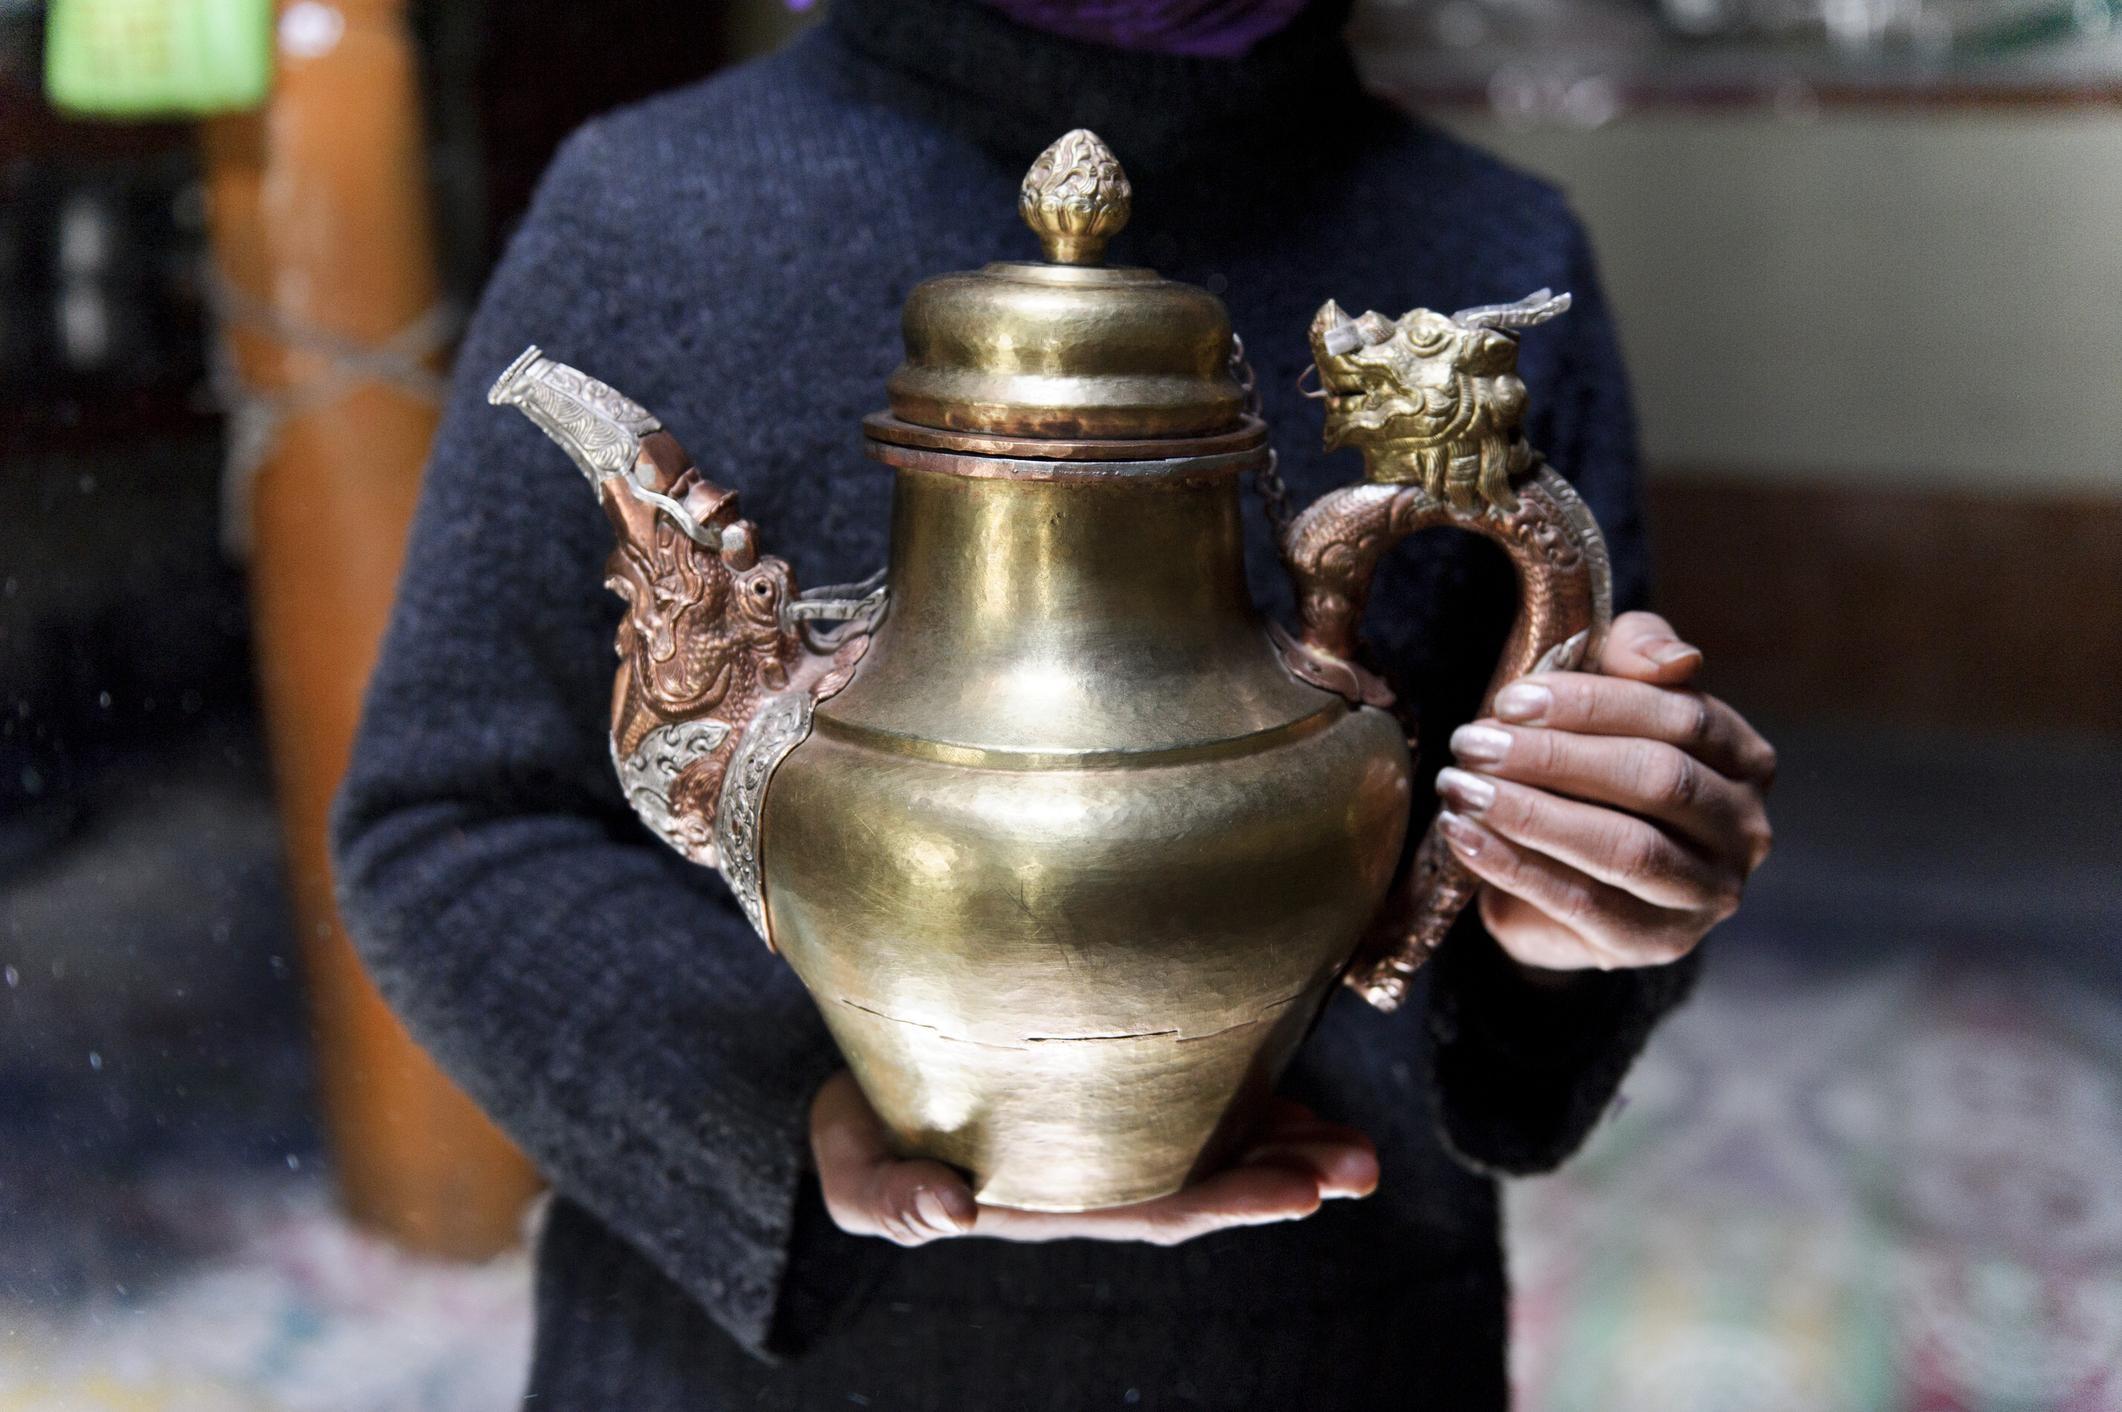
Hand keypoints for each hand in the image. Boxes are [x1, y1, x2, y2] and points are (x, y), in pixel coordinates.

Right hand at [810, 1070, 1378, 1246]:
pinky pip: (1200, 1099)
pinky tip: (1303, 1093)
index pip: (1157, 1208)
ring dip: (1292, 1147)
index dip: (1230, 1200)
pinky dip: (1255, 1102)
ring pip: (1217, 1145)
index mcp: (1054, 1201)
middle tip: (1362, 1167)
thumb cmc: (862, 1128)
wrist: (861, 1081)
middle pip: (1210, 1182)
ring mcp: (1113, 1134)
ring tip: (1361, 1152)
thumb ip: (891, 1203)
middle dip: (1288, 1178)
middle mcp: (1100, 1175)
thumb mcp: (855, 1171)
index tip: (1302, 1193)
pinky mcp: (1115, 1085)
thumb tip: (950, 1215)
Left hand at [1433, 611, 1774, 973]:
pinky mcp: (1657, 943)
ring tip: (1461, 788)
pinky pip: (1582, 902)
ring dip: (1532, 814)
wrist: (1571, 874)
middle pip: (1657, 780)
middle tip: (1473, 743)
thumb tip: (1677, 660)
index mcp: (1744, 759)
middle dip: (1555, 758)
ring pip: (1625, 848)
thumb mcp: (1613, 697)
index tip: (1510, 699)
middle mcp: (1743, 829)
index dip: (1594, 704)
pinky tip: (1463, 835)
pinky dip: (1515, 866)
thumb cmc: (1594, 770)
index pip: (1682, 718)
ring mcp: (1706, 893)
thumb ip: (1638, 653)